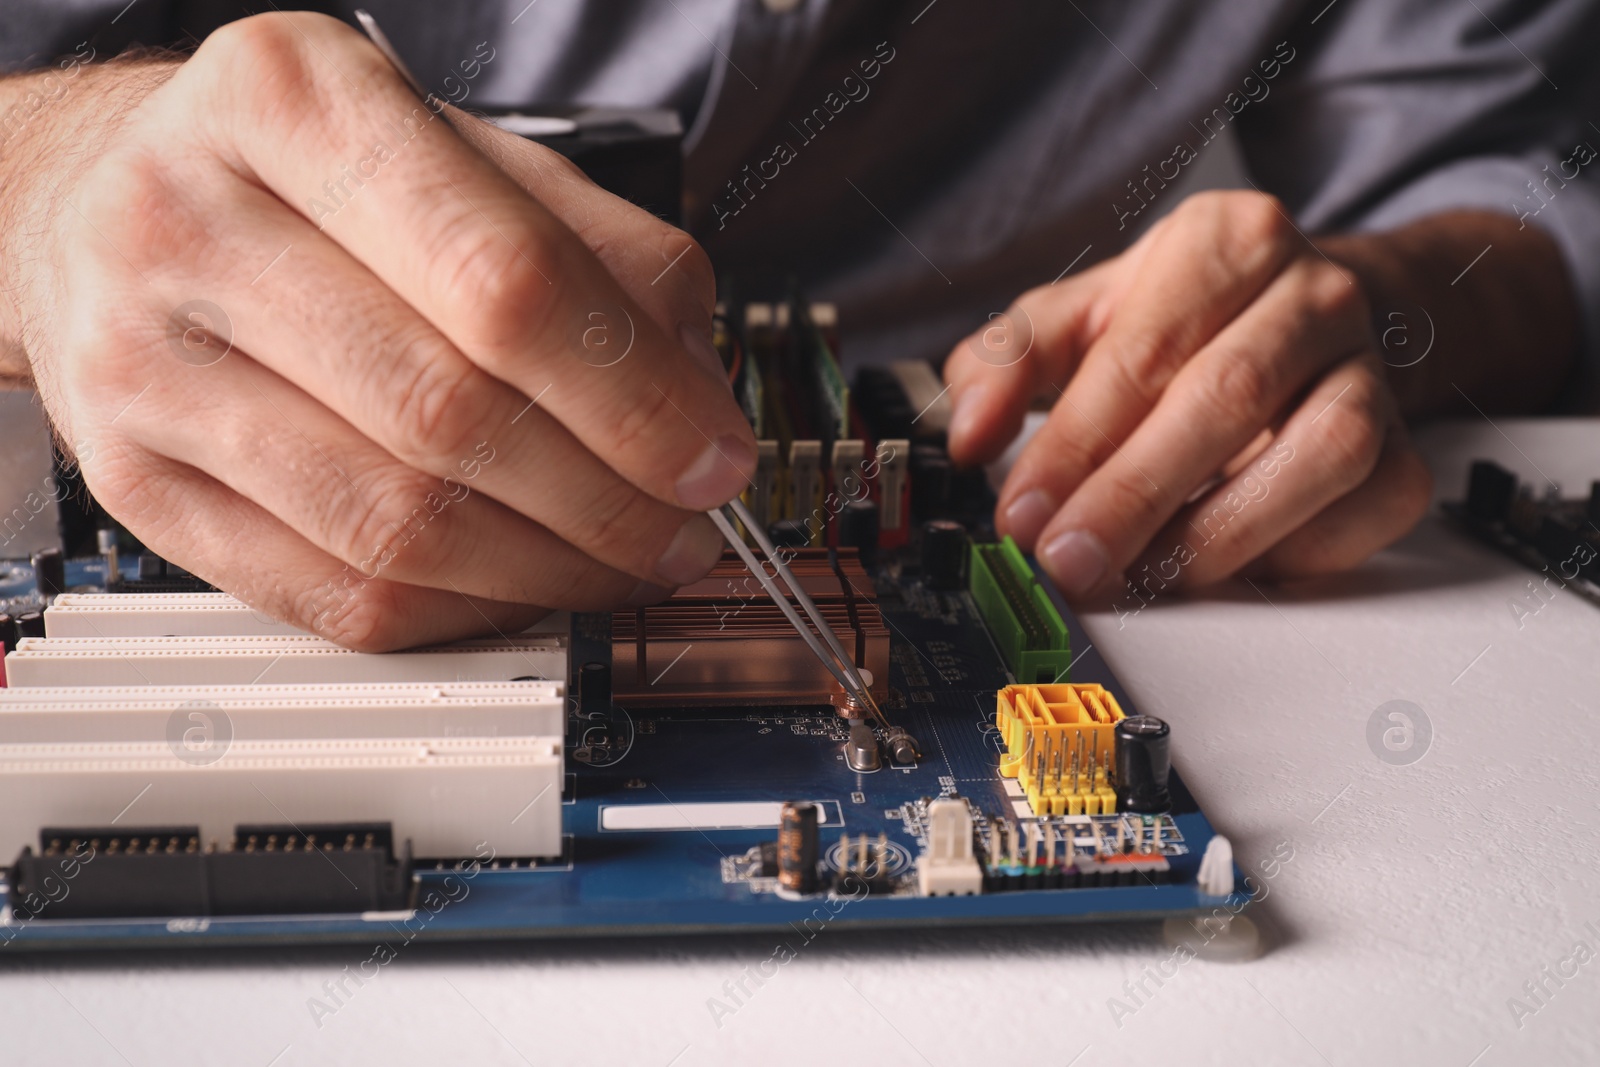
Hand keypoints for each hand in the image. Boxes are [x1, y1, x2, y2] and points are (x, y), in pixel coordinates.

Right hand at [0, 13, 754, 648]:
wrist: (95, 203)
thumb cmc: (303, 176)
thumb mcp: (461, 150)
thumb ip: (599, 251)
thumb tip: (699, 398)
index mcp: (292, 102)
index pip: (502, 278)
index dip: (634, 394)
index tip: (714, 457)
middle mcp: (191, 222)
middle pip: (449, 413)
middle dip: (607, 500)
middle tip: (685, 529)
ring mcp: (141, 365)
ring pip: (392, 524)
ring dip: (546, 571)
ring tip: (622, 565)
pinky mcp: (136, 487)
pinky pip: (330, 596)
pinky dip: (458, 612)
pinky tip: (520, 587)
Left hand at [944, 190, 1431, 600]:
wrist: (1300, 321)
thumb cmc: (1181, 322)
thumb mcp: (1080, 318)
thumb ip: (1007, 364)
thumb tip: (967, 432)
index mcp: (1229, 239)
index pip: (1143, 352)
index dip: (1074, 444)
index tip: (1022, 514)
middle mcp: (1316, 293)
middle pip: (1225, 399)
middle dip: (1133, 497)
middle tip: (1068, 561)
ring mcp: (1373, 369)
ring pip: (1318, 456)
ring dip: (1217, 534)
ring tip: (1139, 576)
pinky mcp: (1406, 447)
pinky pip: (1364, 508)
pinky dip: (1293, 552)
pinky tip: (1225, 567)